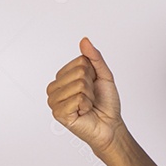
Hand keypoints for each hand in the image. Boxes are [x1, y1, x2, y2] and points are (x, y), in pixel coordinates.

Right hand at [46, 37, 124, 156]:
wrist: (110, 125)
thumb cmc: (106, 102)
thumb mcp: (104, 75)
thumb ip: (94, 57)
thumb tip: (84, 40)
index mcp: (62, 77)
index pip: (80, 62)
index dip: (93, 74)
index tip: (93, 86)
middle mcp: (54, 88)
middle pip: (79, 72)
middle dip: (91, 85)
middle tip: (91, 97)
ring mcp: (54, 101)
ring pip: (79, 85)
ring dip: (89, 96)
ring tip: (87, 105)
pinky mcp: (58, 113)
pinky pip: (78, 98)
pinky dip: (86, 105)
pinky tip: (84, 112)